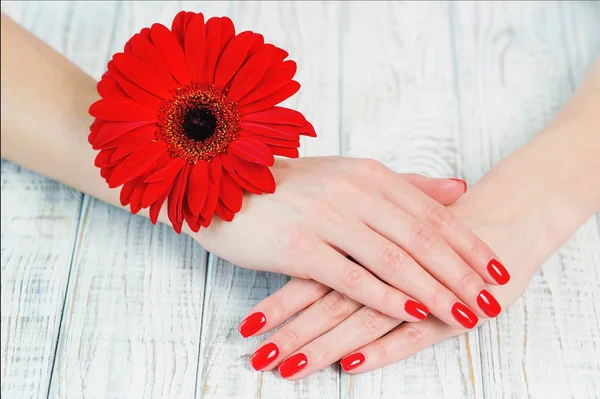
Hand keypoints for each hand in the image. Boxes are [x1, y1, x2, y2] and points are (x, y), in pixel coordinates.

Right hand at [192, 157, 507, 333]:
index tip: (498, 269)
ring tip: (466, 314)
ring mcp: (326, 217)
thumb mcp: (350, 174)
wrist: (224, 182)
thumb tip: (458, 188)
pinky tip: (413, 313)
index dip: (469, 244)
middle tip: (494, 300)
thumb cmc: (291, 185)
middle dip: (463, 273)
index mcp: (370, 175)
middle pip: (421, 237)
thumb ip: (405, 184)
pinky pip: (352, 277)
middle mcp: (354, 191)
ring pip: (394, 259)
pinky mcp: (299, 246)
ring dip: (434, 291)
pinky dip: (387, 297)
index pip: (432, 212)